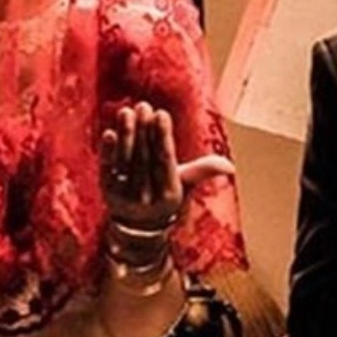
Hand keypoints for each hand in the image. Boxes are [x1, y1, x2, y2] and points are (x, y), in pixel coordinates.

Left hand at [100, 102, 194, 232]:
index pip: (164, 161)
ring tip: (126, 111)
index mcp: (168, 194)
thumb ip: (202, 171)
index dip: (162, 137)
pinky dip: (107, 152)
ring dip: (125, 136)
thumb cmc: (166, 197)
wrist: (139, 230)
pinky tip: (108, 133)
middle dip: (143, 130)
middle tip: (143, 106)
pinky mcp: (107, 192)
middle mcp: (146, 198)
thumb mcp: (186, 186)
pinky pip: (107, 170)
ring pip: (124, 162)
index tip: (161, 113)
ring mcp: (124, 196)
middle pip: (143, 159)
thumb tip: (230, 167)